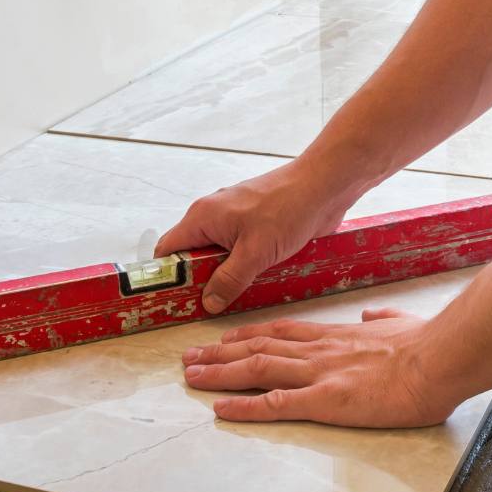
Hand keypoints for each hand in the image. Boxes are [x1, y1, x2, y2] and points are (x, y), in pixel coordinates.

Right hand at [156, 160, 359, 313]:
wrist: (324, 185)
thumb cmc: (288, 209)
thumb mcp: (255, 253)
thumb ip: (229, 280)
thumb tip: (209, 302)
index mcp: (203, 217)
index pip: (168, 250)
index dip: (167, 276)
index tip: (175, 301)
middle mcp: (214, 215)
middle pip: (193, 254)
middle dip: (201, 280)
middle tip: (211, 306)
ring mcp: (235, 218)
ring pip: (219, 254)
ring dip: (227, 274)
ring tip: (236, 296)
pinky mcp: (256, 224)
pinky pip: (240, 249)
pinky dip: (244, 265)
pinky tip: (257, 280)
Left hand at [181, 308, 460, 426]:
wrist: (439, 359)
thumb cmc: (427, 345)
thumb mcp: (400, 322)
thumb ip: (381, 319)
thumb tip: (372, 315)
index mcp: (335, 336)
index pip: (281, 332)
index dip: (248, 335)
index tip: (225, 338)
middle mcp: (318, 351)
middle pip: (258, 349)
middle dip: (219, 353)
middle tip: (189, 356)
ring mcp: (319, 375)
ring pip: (257, 371)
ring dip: (219, 374)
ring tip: (191, 377)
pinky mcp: (326, 401)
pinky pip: (276, 404)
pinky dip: (244, 407)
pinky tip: (220, 409)